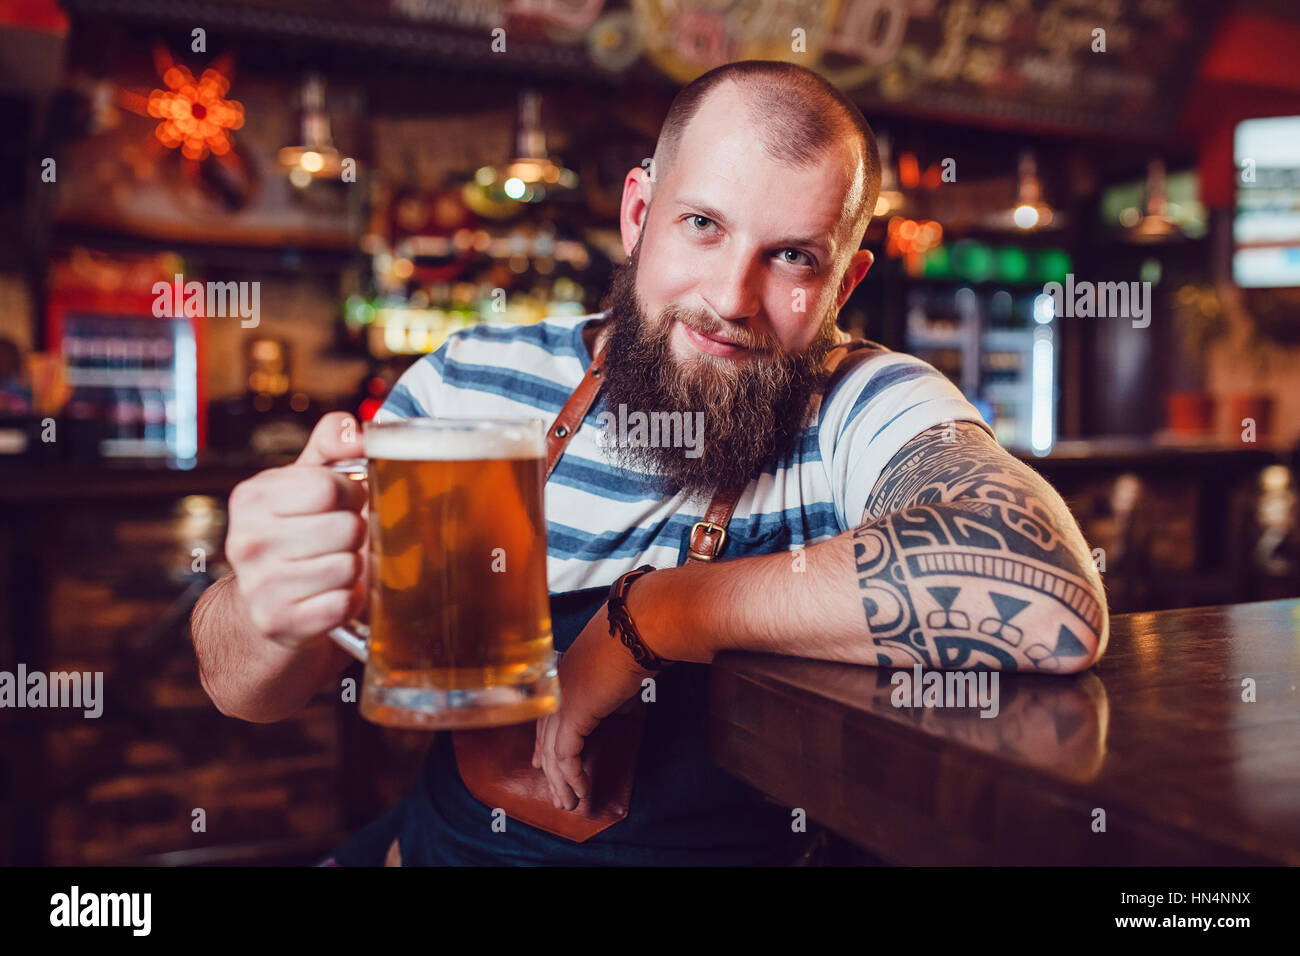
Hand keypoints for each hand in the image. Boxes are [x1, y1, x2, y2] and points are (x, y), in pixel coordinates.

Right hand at [225, 412, 369, 650]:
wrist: (262, 607)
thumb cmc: (295, 534)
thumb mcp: (306, 482)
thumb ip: (333, 445)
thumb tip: (354, 428)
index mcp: (251, 498)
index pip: (331, 486)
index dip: (352, 493)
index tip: (342, 502)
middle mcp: (246, 542)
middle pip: (348, 528)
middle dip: (354, 533)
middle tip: (336, 540)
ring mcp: (259, 587)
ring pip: (349, 566)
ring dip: (353, 568)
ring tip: (331, 566)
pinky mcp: (280, 624)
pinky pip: (344, 604)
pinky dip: (349, 600)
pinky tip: (329, 595)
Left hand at [531, 602, 653, 810]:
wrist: (638, 629)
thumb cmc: (636, 642)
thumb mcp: (620, 673)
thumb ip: (615, 694)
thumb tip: (620, 708)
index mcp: (561, 675)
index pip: (545, 718)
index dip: (542, 745)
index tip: (540, 765)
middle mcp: (554, 688)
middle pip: (545, 739)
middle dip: (550, 772)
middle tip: (557, 797)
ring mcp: (560, 700)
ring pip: (553, 753)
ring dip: (561, 783)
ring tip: (569, 805)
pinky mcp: (572, 714)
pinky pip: (566, 756)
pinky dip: (572, 777)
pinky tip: (579, 791)